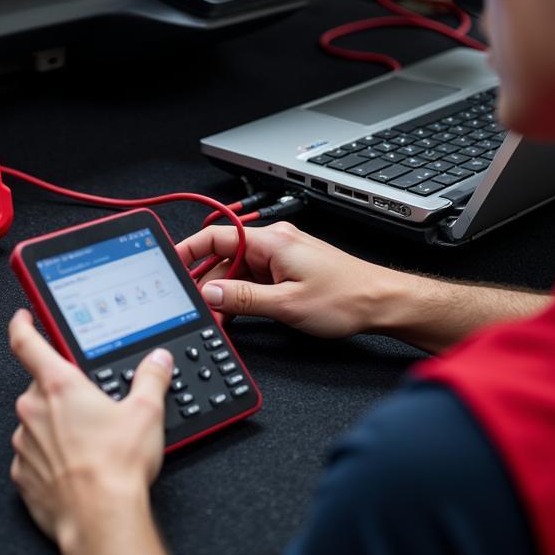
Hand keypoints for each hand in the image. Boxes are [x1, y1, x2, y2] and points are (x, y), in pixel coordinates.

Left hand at [8, 309, 172, 554]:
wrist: (100, 519)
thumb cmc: (115, 468)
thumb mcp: (146, 413)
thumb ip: (151, 378)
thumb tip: (157, 361)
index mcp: (58, 385)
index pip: (26, 341)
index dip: (23, 324)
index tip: (23, 317)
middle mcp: (33, 409)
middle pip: (41, 387)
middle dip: (62, 393)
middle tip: (89, 407)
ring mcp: (24, 443)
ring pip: (37, 422)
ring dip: (56, 426)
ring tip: (88, 443)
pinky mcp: (22, 475)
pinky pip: (33, 457)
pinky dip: (50, 458)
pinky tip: (75, 467)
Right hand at [177, 221, 394, 338]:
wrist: (384, 303)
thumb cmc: (347, 298)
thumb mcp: (287, 305)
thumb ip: (243, 298)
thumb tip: (209, 292)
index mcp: (272, 241)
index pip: (217, 236)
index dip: (189, 249)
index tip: (171, 264)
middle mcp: (275, 243)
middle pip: (225, 256)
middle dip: (208, 282)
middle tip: (195, 306)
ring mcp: (282, 257)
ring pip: (239, 271)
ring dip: (226, 293)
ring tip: (218, 318)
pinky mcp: (289, 271)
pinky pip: (255, 279)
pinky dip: (243, 295)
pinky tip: (237, 314)